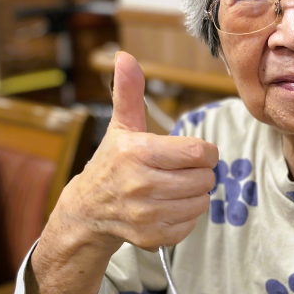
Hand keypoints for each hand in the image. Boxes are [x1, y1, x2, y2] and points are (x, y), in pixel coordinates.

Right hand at [28, 52, 218, 293]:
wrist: (89, 210)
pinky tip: (170, 205)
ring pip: (202, 201)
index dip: (204, 152)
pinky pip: (192, 222)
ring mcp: (146, 215)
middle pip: (204, 178)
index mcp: (137, 153)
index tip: (192, 152)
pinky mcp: (153, 237)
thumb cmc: (112, 162)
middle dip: (200, 172)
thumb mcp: (121, 126)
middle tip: (182, 171)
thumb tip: (124, 56)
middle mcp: (140, 185)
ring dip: (196, 193)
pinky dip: (188, 214)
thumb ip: (129, 92)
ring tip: (176, 187)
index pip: (199, 153)